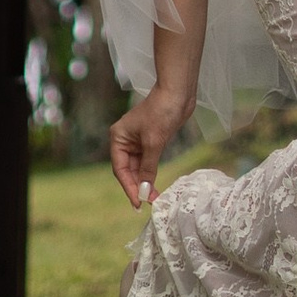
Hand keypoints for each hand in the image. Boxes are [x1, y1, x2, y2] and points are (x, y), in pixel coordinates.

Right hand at [110, 84, 192, 208]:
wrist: (178, 92)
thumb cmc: (162, 112)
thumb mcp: (153, 142)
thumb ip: (147, 168)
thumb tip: (143, 191)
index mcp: (118, 138)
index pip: (120, 169)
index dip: (128, 187)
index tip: (137, 203)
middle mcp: (125, 140)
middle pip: (128, 170)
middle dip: (137, 186)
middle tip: (148, 203)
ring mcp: (138, 141)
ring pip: (138, 168)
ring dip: (144, 182)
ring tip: (153, 198)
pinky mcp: (151, 140)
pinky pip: (147, 162)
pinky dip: (150, 173)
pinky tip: (155, 185)